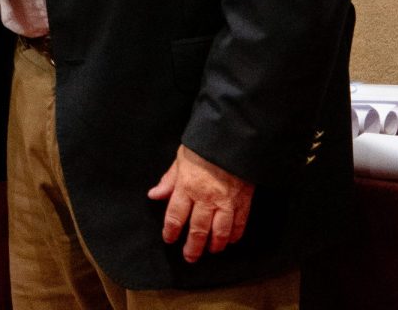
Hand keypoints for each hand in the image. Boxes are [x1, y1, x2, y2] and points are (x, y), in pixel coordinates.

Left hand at [147, 144, 253, 261]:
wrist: (233, 139)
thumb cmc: (204, 146)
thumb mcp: (180, 158)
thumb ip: (169, 180)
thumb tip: (154, 195)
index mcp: (187, 187)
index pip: (175, 216)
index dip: (171, 231)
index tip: (169, 239)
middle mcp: (206, 198)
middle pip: (197, 230)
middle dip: (192, 246)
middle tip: (189, 257)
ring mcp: (226, 202)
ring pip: (220, 232)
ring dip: (214, 245)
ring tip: (210, 252)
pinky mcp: (243, 201)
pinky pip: (239, 224)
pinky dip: (234, 235)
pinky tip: (230, 241)